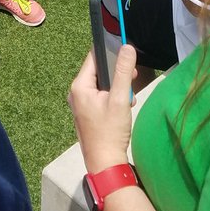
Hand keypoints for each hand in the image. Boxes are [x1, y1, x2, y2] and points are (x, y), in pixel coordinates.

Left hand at [68, 44, 136, 173]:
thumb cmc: (110, 131)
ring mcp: (81, 105)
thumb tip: (126, 47)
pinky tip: (124, 108)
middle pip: (99, 72)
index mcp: (80, 86)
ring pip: (102, 86)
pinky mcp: (87, 115)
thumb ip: (124, 71)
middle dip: (117, 74)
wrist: (106, 164)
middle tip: (133, 79)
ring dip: (118, 88)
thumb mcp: (120, 98)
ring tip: (129, 98)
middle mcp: (76, 94)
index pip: (93, 58)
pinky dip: (114, 99)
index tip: (126, 52)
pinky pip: (101, 98)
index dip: (110, 52)